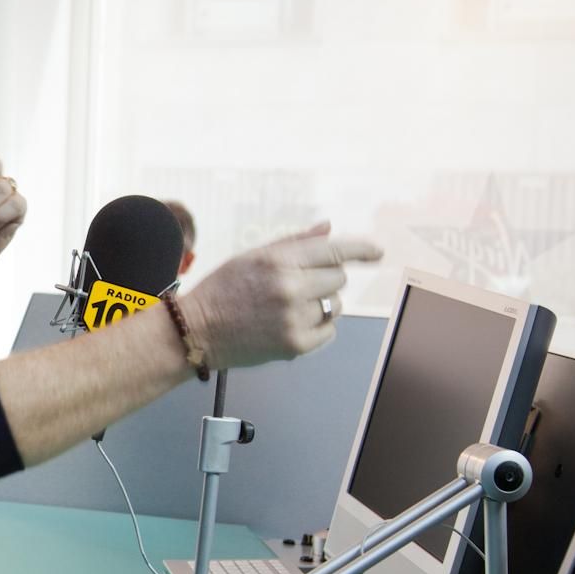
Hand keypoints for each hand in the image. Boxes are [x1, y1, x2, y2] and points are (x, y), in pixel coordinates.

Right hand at [180, 223, 382, 369]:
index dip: (361, 249)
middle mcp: (289, 287)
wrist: (197, 331)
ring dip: (321, 304)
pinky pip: (329, 330)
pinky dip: (317, 327)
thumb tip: (329, 229)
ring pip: (335, 305)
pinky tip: (291, 324)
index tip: (377, 252)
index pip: (334, 250)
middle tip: (297, 287)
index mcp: (278, 260)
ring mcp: (294, 318)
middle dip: (325, 280)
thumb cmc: (223, 290)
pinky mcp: (296, 344)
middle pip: (338, 278)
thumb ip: (293, 243)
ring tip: (289, 308)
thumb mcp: (253, 256)